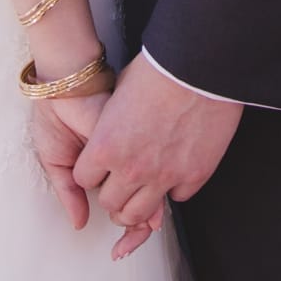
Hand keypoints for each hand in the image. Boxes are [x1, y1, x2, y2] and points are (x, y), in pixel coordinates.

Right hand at [30, 93, 163, 258]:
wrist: (61, 87)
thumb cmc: (56, 117)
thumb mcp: (57, 160)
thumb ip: (69, 192)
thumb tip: (80, 224)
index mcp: (108, 169)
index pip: (124, 205)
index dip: (126, 231)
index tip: (119, 252)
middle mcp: (124, 163)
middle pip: (140, 205)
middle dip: (135, 232)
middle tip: (123, 251)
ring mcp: (132, 152)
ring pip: (148, 193)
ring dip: (141, 219)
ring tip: (127, 241)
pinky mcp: (134, 140)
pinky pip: (144, 173)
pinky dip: (142, 196)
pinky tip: (138, 213)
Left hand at [72, 54, 241, 238]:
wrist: (197, 67)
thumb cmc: (158, 70)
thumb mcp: (119, 91)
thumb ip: (110, 121)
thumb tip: (112, 125)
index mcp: (106, 146)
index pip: (83, 179)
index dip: (91, 172)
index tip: (99, 167)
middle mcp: (132, 168)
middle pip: (109, 203)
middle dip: (112, 193)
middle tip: (119, 183)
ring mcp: (164, 176)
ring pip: (139, 214)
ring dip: (137, 204)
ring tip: (141, 191)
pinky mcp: (193, 176)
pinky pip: (177, 198)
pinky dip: (174, 188)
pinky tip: (174, 172)